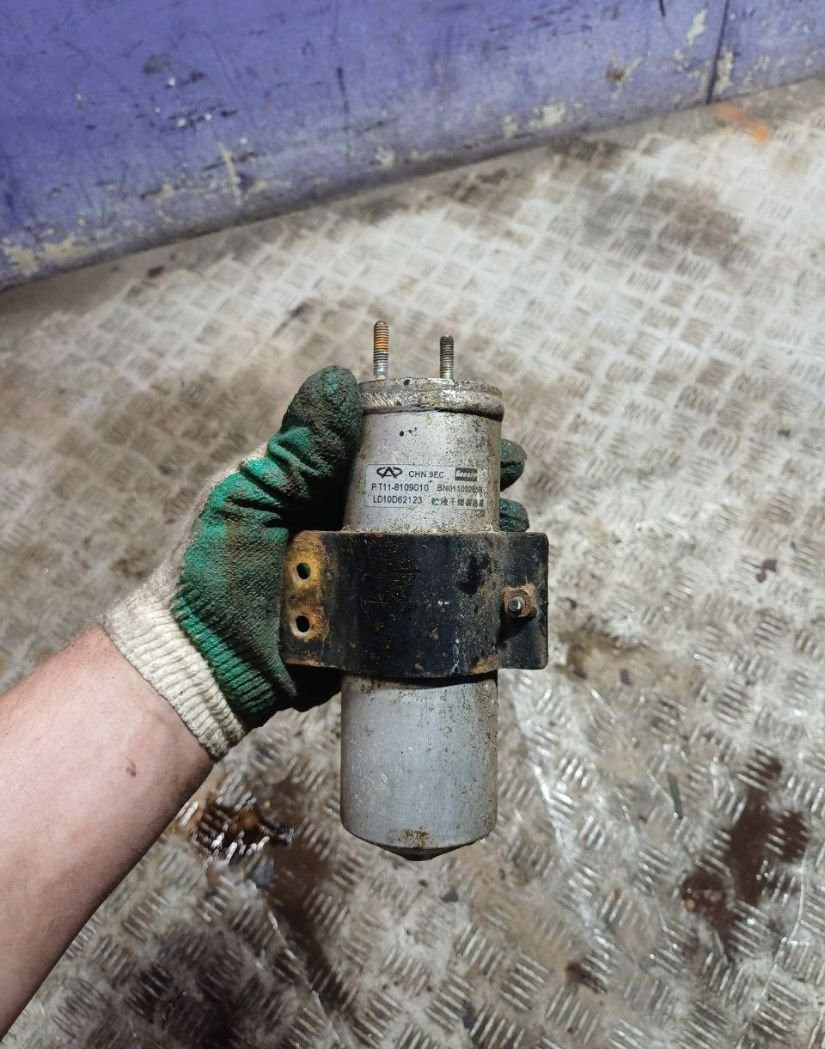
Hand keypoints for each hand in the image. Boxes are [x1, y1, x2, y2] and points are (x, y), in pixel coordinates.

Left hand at [104, 367, 528, 759]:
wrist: (202, 666)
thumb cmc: (209, 573)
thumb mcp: (249, 498)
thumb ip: (296, 450)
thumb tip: (341, 380)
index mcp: (321, 488)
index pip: (387, 449)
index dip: (434, 434)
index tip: (474, 425)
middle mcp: (351, 527)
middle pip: (424, 495)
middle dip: (473, 483)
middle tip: (508, 473)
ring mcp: (368, 576)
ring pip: (436, 547)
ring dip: (480, 534)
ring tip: (511, 524)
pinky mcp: (379, 624)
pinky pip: (428, 602)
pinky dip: (464, 590)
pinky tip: (496, 581)